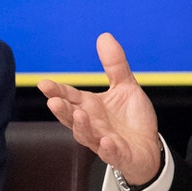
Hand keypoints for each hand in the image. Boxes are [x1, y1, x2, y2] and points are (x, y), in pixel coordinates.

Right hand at [36, 32, 161, 184]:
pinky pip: (112, 153)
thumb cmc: (131, 119)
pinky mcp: (120, 154)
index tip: (44, 84)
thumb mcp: (125, 87)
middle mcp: (92, 125)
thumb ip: (114, 65)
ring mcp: (104, 141)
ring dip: (81, 126)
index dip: (57, 91)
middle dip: (62, 110)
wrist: (148, 147)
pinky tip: (107, 141)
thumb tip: (104, 36)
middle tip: (53, 101)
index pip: (70, 97)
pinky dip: (108, 148)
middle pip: (72, 118)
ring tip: (78, 115)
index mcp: (90, 107)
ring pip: (87, 136)